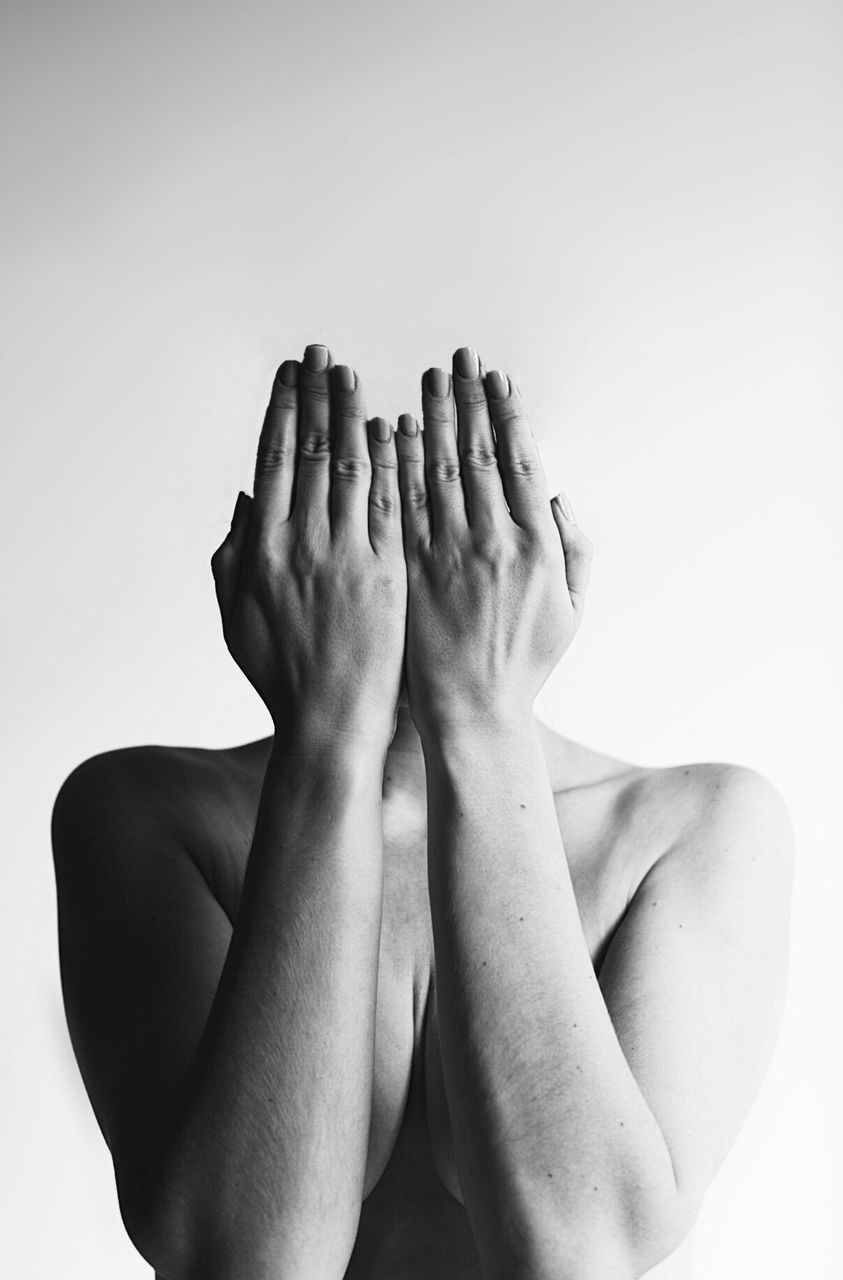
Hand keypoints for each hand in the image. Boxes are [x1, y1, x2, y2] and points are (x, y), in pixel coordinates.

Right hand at [211, 343, 406, 747]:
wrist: (332, 720)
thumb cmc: (281, 672)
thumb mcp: (234, 614)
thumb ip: (232, 552)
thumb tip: (246, 498)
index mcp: (261, 549)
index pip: (273, 459)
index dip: (283, 410)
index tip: (291, 373)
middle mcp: (302, 544)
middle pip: (310, 452)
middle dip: (316, 396)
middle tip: (322, 354)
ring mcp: (348, 557)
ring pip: (350, 468)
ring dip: (352, 415)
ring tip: (353, 375)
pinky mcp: (390, 573)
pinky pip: (389, 503)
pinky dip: (390, 462)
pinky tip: (393, 427)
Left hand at [394, 346, 592, 733]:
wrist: (473, 709)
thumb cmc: (525, 662)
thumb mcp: (572, 608)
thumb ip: (575, 548)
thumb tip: (558, 495)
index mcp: (537, 545)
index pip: (520, 462)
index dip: (508, 415)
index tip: (499, 379)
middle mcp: (493, 541)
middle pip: (477, 453)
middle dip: (468, 400)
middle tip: (459, 359)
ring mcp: (448, 554)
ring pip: (436, 470)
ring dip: (432, 418)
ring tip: (429, 379)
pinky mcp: (411, 569)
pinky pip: (401, 504)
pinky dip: (398, 464)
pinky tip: (393, 430)